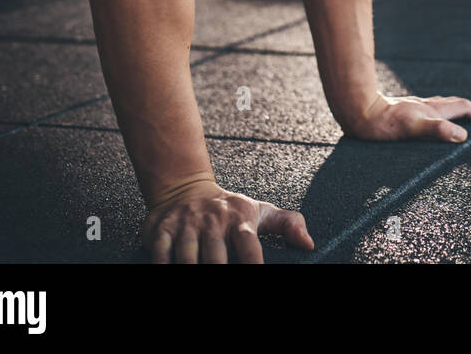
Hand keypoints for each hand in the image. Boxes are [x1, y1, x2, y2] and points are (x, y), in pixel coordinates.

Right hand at [141, 179, 313, 263]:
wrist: (185, 187)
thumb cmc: (228, 208)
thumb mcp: (260, 211)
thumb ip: (288, 225)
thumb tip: (310, 245)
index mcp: (239, 220)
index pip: (249, 246)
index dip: (253, 264)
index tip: (257, 274)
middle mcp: (213, 222)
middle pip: (215, 258)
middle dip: (219, 272)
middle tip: (223, 282)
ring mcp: (186, 225)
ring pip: (187, 258)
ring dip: (192, 270)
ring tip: (197, 279)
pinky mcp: (161, 229)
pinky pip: (161, 253)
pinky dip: (164, 264)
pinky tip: (170, 269)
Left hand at [344, 92, 470, 142]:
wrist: (358, 112)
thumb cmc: (383, 124)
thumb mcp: (412, 128)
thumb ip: (437, 130)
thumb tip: (463, 135)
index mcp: (432, 110)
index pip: (462, 108)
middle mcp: (426, 106)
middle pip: (456, 104)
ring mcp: (415, 107)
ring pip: (442, 105)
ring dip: (458, 108)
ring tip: (466, 112)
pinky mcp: (403, 111)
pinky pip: (429, 109)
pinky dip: (440, 111)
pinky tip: (431, 115)